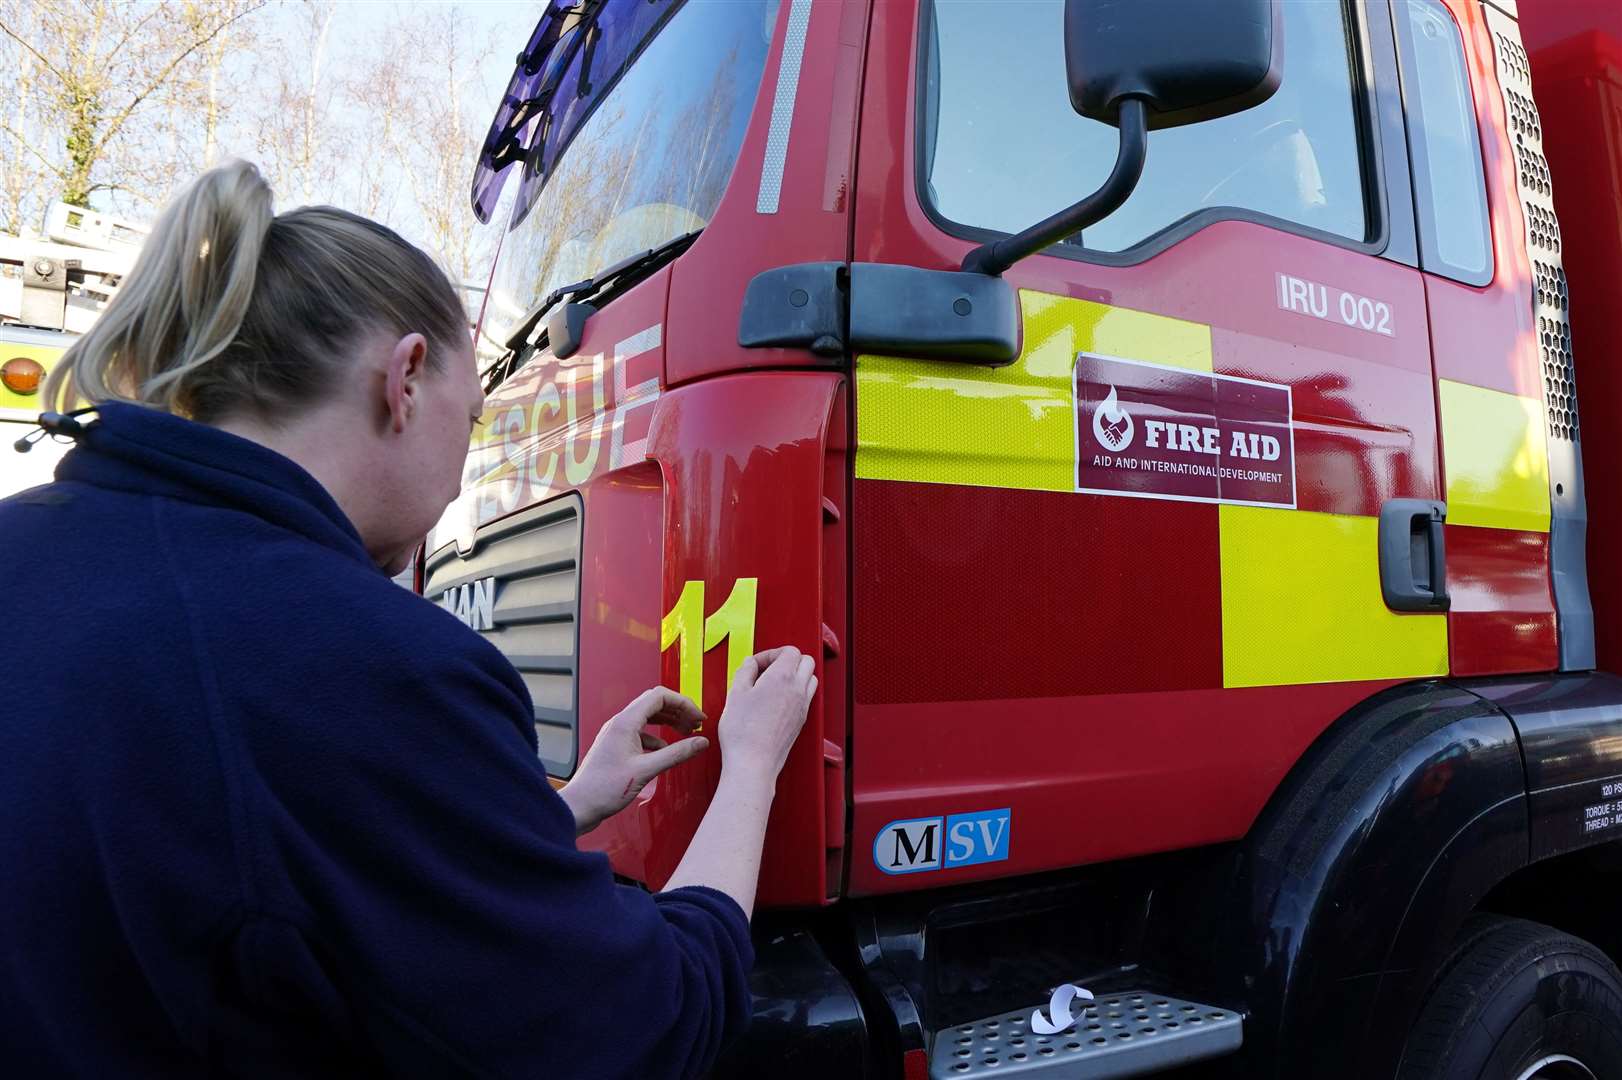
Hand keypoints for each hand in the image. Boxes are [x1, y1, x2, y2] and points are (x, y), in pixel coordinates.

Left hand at [558, 688, 707, 835]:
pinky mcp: (616, 746)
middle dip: (679, 711)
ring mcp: (617, 734)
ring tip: (686, 732)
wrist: (580, 806)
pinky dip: (658, 737)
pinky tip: (665, 751)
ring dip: (669, 722)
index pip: (660, 696)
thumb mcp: (646, 770)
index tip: (698, 716)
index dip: (683, 703)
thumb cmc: (603, 789)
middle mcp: (620, 724)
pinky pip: (641, 733)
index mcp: (625, 722)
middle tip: (696, 724)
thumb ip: (676, 754)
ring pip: (648, 717)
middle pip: (655, 704)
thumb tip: (699, 742)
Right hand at [716, 646, 816, 781]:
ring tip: (773, 684)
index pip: (790, 651)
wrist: (753, 763)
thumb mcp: (735, 694)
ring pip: (810, 679)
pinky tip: (777, 701)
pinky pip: (806, 697)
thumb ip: (744, 672)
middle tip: (767, 670)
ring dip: (795, 675)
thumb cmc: (743, 732)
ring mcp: (802, 706)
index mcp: (782, 677)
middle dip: (787, 660)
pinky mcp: (801, 721)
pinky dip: (796, 692)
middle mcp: (797, 690)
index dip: (771, 653)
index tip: (756, 664)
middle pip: (806, 661)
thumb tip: (750, 664)